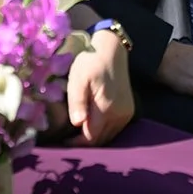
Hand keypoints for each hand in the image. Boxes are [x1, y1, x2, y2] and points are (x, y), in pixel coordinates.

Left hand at [65, 29, 135, 145]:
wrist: (112, 50)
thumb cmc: (91, 62)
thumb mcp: (78, 79)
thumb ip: (78, 102)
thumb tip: (78, 123)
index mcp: (106, 108)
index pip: (91, 138)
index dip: (76, 143)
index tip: (63, 141)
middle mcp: (120, 114)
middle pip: (101, 140)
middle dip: (84, 143)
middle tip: (68, 138)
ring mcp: (126, 113)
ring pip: (109, 136)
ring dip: (94, 138)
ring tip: (78, 133)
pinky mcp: (129, 110)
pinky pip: (116, 129)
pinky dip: (104, 131)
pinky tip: (92, 125)